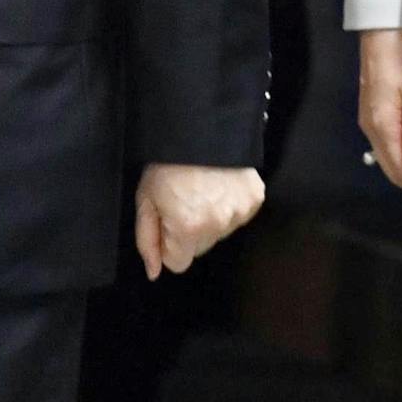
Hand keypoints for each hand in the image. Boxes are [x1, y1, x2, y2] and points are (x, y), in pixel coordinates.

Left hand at [134, 163, 264, 280]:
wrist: (200, 128)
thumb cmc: (167, 164)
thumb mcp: (145, 199)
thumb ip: (147, 239)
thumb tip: (154, 273)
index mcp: (188, 228)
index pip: (178, 263)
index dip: (169, 243)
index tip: (168, 219)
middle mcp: (217, 226)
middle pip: (200, 249)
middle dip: (190, 232)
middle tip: (184, 200)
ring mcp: (240, 212)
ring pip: (220, 233)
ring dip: (211, 218)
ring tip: (203, 189)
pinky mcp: (255, 199)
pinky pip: (239, 216)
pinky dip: (230, 205)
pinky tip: (220, 185)